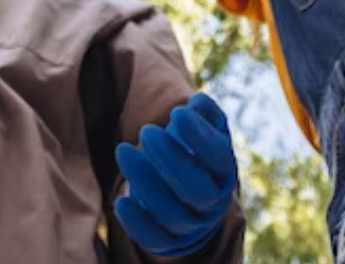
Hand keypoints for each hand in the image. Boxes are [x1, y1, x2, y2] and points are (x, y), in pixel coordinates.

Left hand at [114, 93, 237, 256]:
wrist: (189, 196)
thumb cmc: (193, 152)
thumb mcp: (205, 130)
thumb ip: (204, 114)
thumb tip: (197, 103)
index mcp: (223, 171)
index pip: (218, 157)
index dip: (200, 136)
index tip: (177, 112)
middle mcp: (211, 202)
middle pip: (196, 188)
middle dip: (170, 159)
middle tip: (147, 131)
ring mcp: (191, 225)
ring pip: (171, 213)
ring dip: (145, 182)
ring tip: (124, 151)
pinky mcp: (168, 241)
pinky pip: (153, 239)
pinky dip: (136, 223)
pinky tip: (121, 200)